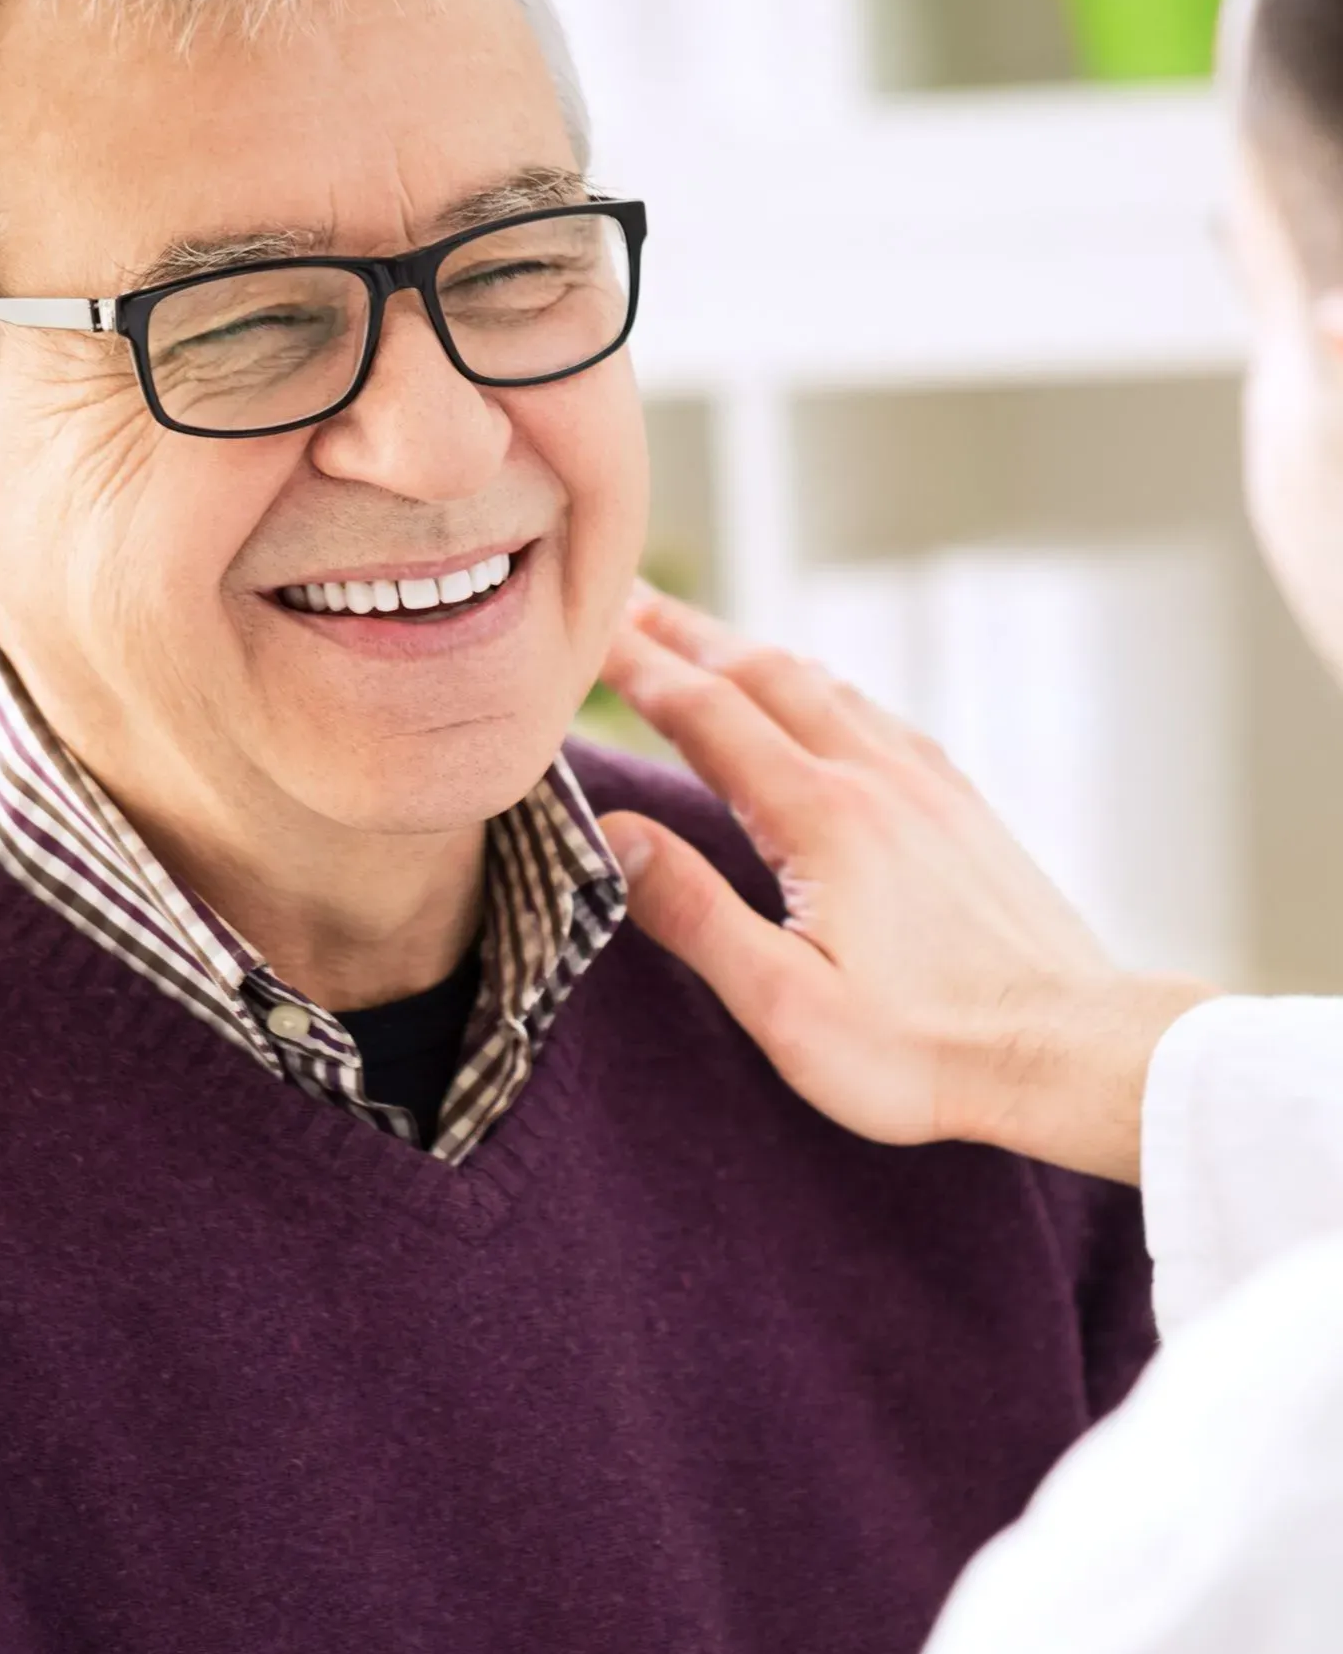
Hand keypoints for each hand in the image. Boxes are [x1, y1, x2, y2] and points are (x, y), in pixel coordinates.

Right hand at [596, 586, 1218, 1182]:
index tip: (583, 631)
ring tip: (701, 638)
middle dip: (684, 632)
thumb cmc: (924, 1052)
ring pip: (822, 685)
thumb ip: (694, 914)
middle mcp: (875, 776)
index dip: (635, 667)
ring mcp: (926, 783)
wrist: (1070, 1050)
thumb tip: (613, 834)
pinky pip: (873, 715)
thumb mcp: (787, 1006)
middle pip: (761, 673)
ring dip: (750, 652)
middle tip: (624, 600)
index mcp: (821, 816)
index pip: (703, 713)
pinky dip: (818, 687)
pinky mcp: (961, 806)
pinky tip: (816, 700)